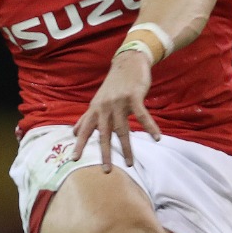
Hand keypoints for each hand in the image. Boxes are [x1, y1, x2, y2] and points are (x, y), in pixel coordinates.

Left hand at [71, 50, 160, 170]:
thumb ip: (87, 117)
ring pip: (122, 129)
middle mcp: (104, 107)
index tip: (74, 159)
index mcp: (95, 108)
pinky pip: (143, 116)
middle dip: (104, 153)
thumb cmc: (114, 84)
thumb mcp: (97, 100)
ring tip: (129, 164)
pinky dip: (150, 127)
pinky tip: (157, 138)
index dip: (79, 144)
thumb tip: (74, 132)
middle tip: (106, 170)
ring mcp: (119, 102)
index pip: (85, 129)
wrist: (128, 62)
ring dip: (127, 148)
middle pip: (103, 134)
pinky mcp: (134, 97)